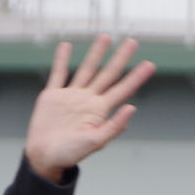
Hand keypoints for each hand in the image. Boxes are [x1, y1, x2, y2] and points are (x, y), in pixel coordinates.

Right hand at [25, 35, 155, 181]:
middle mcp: (88, 100)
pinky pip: (58, 73)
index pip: (123, 89)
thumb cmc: (70, 154)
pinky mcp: (52, 96)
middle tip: (133, 41)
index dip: (136, 77)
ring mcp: (71, 96)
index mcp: (100, 111)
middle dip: (120, 58)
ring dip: (96, 54)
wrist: (44, 157)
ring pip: (86, 69)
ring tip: (105, 37)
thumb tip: (132, 108)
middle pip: (108, 74)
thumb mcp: (95, 142)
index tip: (150, 64)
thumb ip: (114, 125)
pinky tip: (66, 46)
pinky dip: (61, 59)